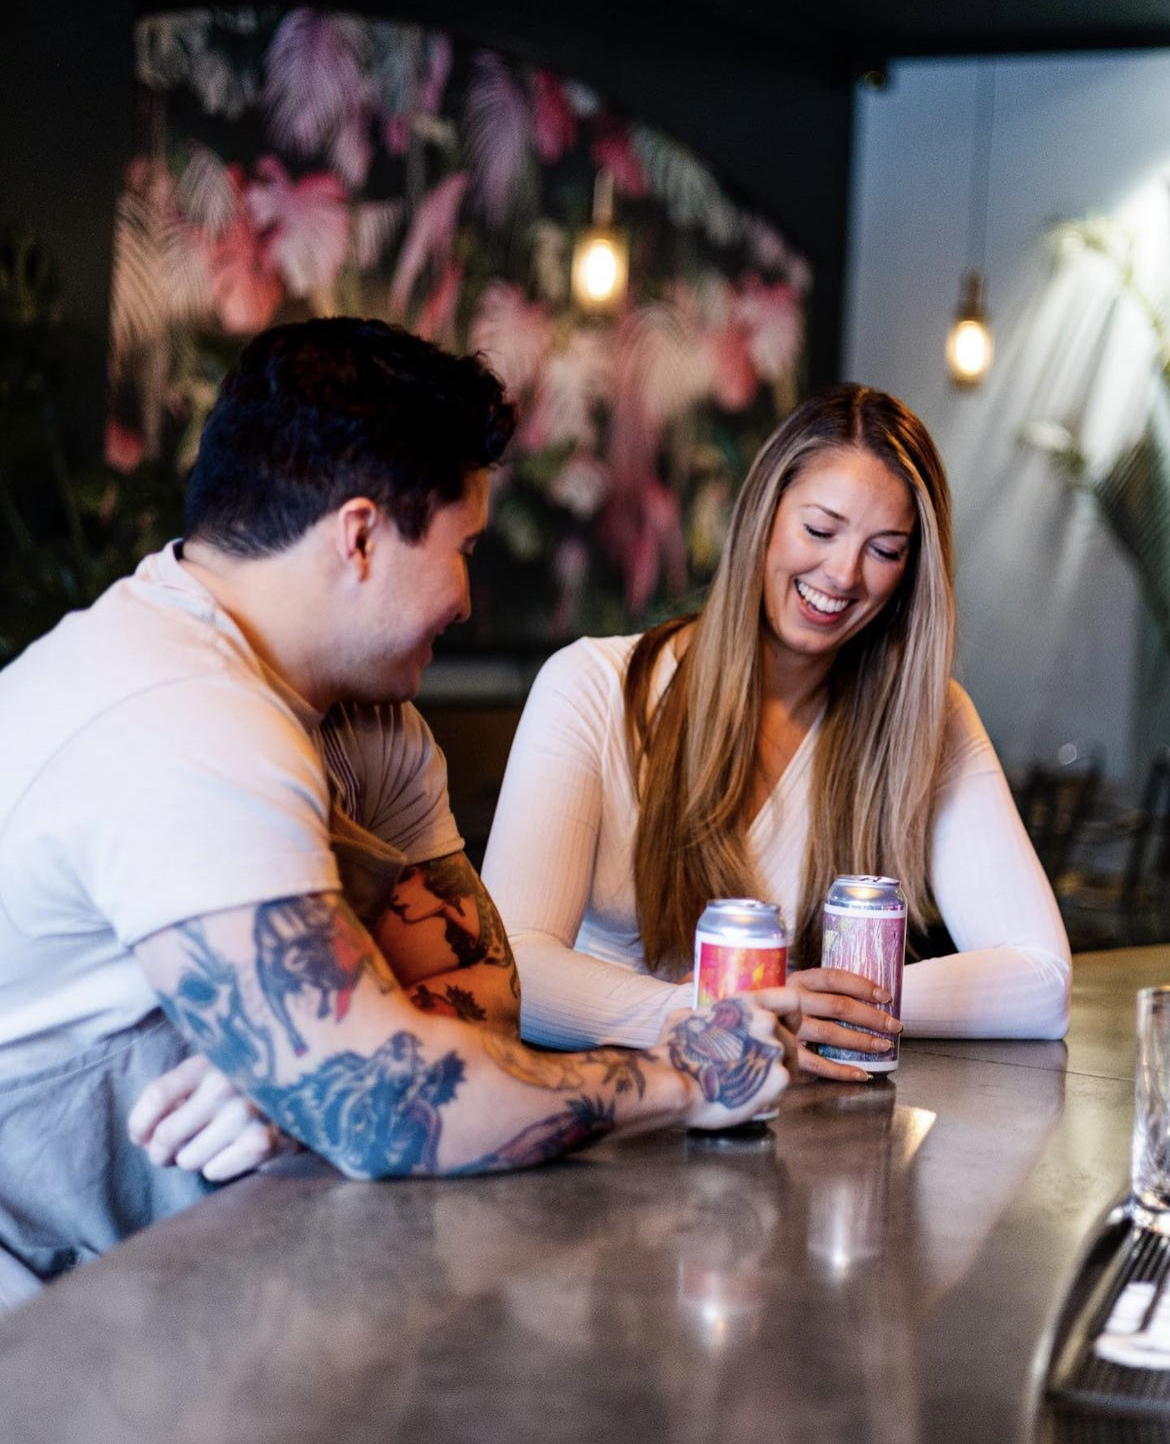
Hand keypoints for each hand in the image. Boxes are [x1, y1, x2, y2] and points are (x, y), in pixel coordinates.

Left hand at [127, 1054, 298, 1181]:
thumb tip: (143, 1136)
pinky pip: (213, 1171)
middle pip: (167, 1135)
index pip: (157, 1095)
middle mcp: (226, 1086)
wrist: (308, 1085)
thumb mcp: (214, 1070)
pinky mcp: (263, 1142)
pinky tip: (230, 1152)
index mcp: (210, 1062)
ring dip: (190, 1159)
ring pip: (188, 1158)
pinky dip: (215, 1168)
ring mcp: (246, 1115)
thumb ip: (179, 1091)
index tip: (140, 1137)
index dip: (139, 1124)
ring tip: (209, 1145)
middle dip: (160, 1151)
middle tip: (168, 1153)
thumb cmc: (248, 1082)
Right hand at [663, 986, 800, 1128]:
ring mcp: (774, 1050)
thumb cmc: (674, 1051)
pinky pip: (781, 1087)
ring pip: (787, 1064)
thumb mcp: (684, 1018)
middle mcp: (766, 1023)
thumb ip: (700, 1014)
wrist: (674, 1083)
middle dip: (776, 1054)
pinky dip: (768, 1095)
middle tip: (755, 1069)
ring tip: (749, 1086)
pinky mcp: (779, 1080)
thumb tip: (692, 1016)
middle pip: (789, 1039)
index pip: (790, 999)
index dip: (790, 1016)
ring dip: (772, 1074)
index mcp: (746, 1004)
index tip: (783, 1028)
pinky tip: (749, 1100)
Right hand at [787, 967, 902, 1081]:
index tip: (886, 997)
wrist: (753, 1026)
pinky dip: (841, 1070)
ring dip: (861, 1041)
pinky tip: (861, 1074)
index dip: (862, 986)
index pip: (834, 978)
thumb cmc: (788, 1008)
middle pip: (838, 1005)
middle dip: (871, 1016)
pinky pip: (817, 1063)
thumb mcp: (802, 991)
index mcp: (800, 980)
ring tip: (883, 1046)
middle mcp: (793, 1000)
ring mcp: (788, 1027)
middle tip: (894, 1025)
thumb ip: (828, 993)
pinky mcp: (786, 1051)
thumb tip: (875, 1000)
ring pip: (829, 1033)